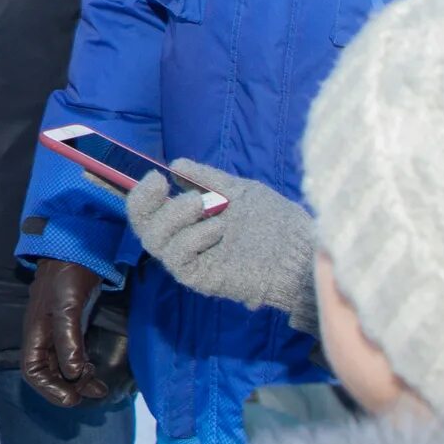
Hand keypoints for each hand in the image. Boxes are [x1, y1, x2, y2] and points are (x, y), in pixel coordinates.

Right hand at [21, 258, 110, 408]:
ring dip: (79, 381)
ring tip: (100, 388)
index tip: (73, 399)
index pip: (33, 371)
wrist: (78, 248)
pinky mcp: (73, 327)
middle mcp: (43, 336)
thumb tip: (73, 373)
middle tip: (93, 392)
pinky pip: (74, 356)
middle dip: (68, 388)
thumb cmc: (68, 276)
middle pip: (48, 374)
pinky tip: (96, 371)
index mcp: (35, 333)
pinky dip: (83, 368)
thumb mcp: (67, 308)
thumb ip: (68, 340)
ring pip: (63, 367)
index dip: (50, 389)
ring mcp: (58, 332)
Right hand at [124, 163, 318, 334]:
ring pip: (155, 241)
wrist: (299, 247)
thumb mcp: (238, 191)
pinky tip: (217, 229)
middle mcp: (185, 242)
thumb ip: (208, 179)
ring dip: (174, 215)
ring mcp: (192, 261)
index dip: (143, 194)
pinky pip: (178, 258)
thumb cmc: (273, 219)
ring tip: (202, 203)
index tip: (156, 175)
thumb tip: (176, 165)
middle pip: (143, 227)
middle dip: (145, 203)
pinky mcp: (201, 278)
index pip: (151, 212)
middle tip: (162, 184)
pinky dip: (191, 238)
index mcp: (190, 222)